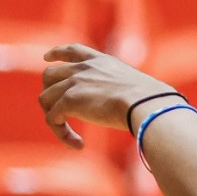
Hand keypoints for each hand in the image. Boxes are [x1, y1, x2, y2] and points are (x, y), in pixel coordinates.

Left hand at [39, 45, 176, 149]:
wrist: (146, 103)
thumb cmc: (151, 101)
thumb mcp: (135, 86)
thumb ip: (126, 90)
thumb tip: (146, 104)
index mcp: (100, 61)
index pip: (73, 50)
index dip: (56, 53)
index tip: (46, 58)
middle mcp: (83, 68)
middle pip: (49, 75)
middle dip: (48, 92)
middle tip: (56, 110)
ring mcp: (73, 83)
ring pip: (45, 98)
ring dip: (53, 117)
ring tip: (68, 133)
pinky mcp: (68, 100)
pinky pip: (52, 119)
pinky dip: (61, 133)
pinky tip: (77, 145)